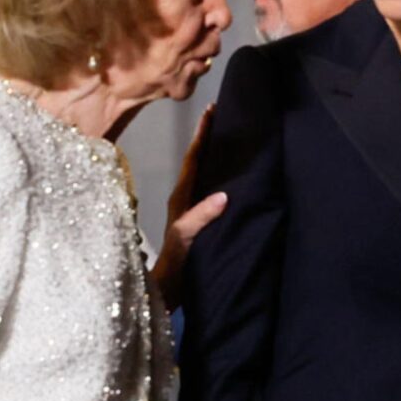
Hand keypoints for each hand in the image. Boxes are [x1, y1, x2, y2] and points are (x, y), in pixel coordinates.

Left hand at [152, 104, 226, 310]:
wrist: (166, 291)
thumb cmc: (172, 264)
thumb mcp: (184, 239)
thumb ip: (199, 218)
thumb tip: (224, 195)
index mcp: (180, 196)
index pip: (193, 158)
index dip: (202, 134)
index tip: (211, 110)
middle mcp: (184, 198)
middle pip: (198, 160)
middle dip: (209, 138)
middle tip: (224, 116)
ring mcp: (191, 209)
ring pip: (204, 173)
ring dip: (215, 156)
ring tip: (231, 138)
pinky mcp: (198, 220)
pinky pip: (210, 189)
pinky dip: (221, 176)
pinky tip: (234, 177)